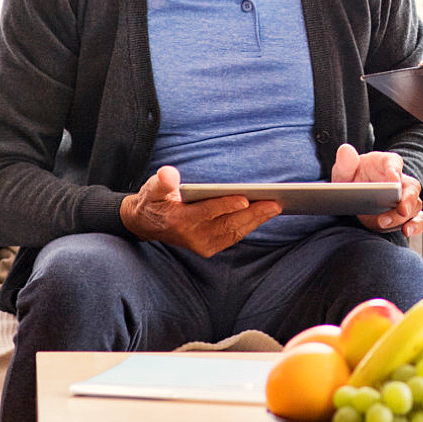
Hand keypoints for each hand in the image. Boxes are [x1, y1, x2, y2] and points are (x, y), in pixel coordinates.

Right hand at [120, 165, 280, 257]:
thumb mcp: (152, 188)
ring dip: (256, 220)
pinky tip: (265, 214)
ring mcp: (202, 244)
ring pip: (234, 232)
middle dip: (253, 214)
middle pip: (227, 224)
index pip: (207, 212)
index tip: (245, 198)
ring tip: (276, 207)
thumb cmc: (154, 200)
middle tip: (275, 203)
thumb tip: (169, 174)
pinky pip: (233, 236)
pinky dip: (250, 225)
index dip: (226, 205)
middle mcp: (192, 236)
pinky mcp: (209, 248)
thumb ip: (162, 182)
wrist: (146, 225)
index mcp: (179, 220)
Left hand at [333, 143, 422, 237]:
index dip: (395, 171)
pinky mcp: (405, 216)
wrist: (355, 196)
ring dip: (403, 216)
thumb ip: (346, 162)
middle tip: (400, 209)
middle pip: (411, 188)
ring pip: (414, 205)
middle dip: (407, 199)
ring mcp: (405, 199)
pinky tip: (406, 231)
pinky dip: (416, 226)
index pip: (395, 163)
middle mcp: (401, 180)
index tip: (393, 181)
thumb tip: (345, 150)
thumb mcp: (345, 170)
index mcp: (387, 163)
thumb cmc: (353, 178)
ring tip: (385, 223)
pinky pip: (418, 219)